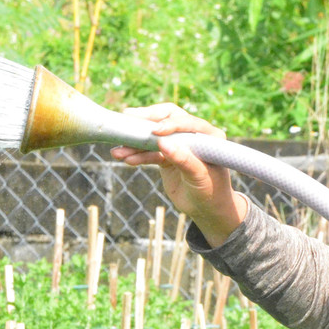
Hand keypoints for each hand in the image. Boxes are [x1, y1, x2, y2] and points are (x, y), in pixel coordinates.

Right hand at [110, 103, 245, 246]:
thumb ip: (184, 160)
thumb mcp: (199, 177)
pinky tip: (125, 158)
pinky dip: (137, 156)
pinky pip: (149, 152)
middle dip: (146, 121)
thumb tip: (163, 143)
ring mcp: (178, 144)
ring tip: (118, 152)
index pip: (186, 121)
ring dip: (135, 144)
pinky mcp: (166, 156)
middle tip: (127, 120)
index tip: (154, 131)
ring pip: (153, 138)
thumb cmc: (211, 192)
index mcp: (209, 135)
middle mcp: (193, 135)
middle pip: (166, 119)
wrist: (208, 210)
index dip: (169, 123)